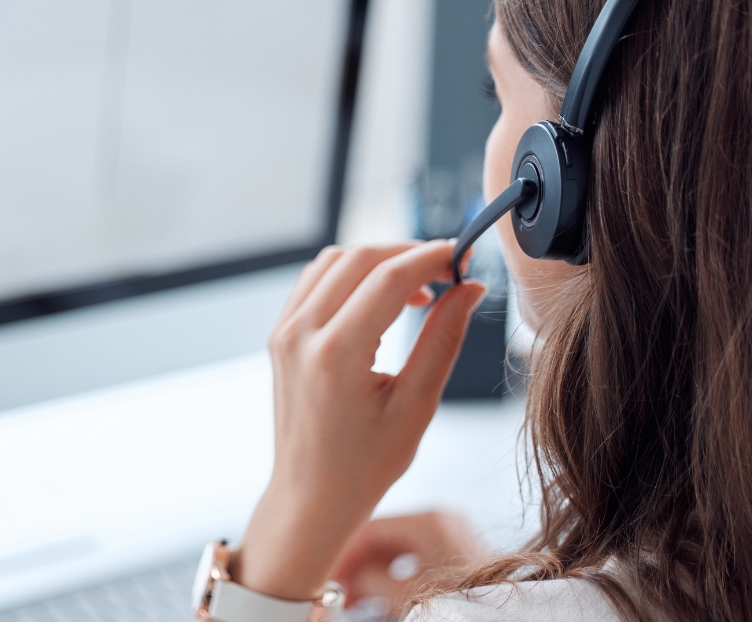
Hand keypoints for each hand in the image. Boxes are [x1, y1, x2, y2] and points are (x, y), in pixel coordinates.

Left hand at [231, 242, 487, 600]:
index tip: (465, 258)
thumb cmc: (364, 465)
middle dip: (409, 253)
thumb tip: (470, 289)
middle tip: (448, 272)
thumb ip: (443, 339)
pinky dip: (351, 276)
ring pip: (334, 262)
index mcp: (336, 354)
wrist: (311, 498)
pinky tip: (382, 301)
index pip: (390, 276)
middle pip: (360, 258)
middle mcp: (302, 334)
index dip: (433, 258)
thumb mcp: (416, 406)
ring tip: (418, 291)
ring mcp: (285, 333)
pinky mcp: (281, 336)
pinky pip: (315, 282)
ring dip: (378, 261)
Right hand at [332, 512, 485, 615]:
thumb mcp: (407, 595)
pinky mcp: (456, 555)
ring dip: (371, 574)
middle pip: (382, 538)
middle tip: (334, 590)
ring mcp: (450, 537)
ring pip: (396, 551)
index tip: (326, 573)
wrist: (506, 619)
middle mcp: (441, 521)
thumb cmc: (464, 604)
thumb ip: (368, 581)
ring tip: (351, 599)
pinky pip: (413, 561)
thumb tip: (344, 580)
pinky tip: (377, 598)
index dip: (343, 552)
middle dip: (356, 566)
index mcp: (430, 521)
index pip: (371, 527)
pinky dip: (393, 578)